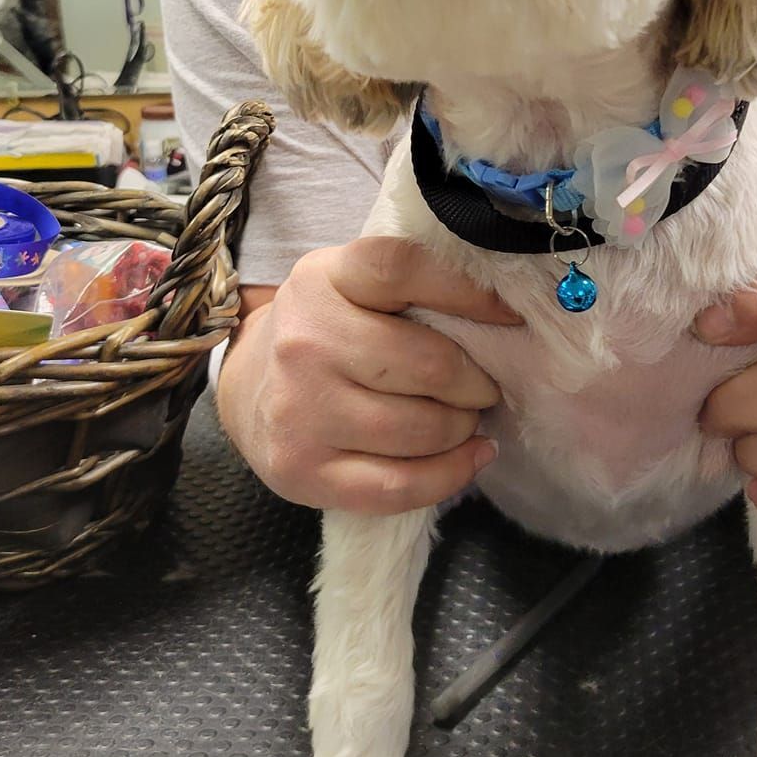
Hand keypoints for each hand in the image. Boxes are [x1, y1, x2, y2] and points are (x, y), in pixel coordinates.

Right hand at [218, 237, 520, 515]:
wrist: (247, 389)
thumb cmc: (325, 332)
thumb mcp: (351, 284)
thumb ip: (411, 283)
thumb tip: (506, 309)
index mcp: (322, 279)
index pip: (403, 269)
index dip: (469, 292)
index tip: (509, 316)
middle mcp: (304, 342)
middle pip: (429, 364)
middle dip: (476, 383)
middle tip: (482, 388)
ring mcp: (299, 411)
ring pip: (421, 429)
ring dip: (463, 428)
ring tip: (465, 420)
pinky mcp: (302, 471)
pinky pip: (400, 486)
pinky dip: (451, 475)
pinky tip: (470, 458)